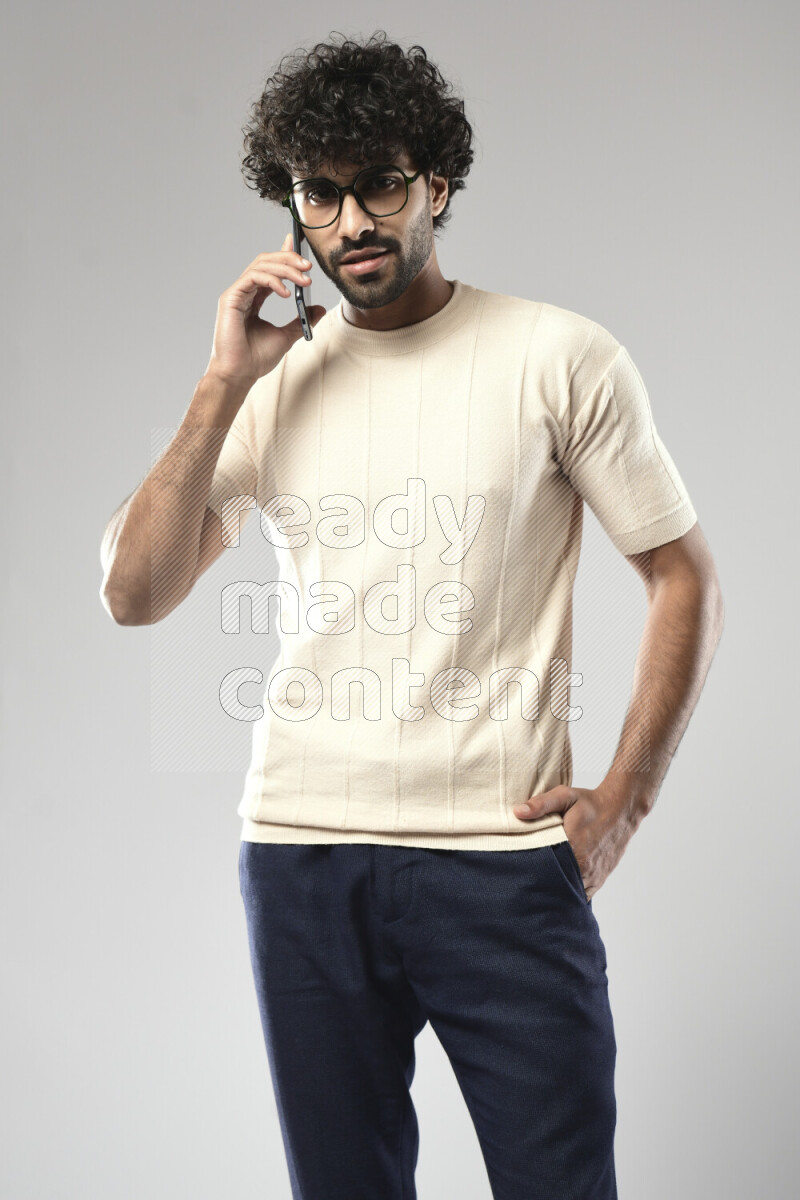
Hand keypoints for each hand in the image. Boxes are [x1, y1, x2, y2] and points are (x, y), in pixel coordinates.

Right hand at [204, 232, 326, 387]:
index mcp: (255, 297)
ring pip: (261, 266)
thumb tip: (319, 308)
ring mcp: (237, 293)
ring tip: (304, 279)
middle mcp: (245, 292)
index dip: (283, 253)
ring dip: (285, 269)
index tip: (297, 244)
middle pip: (266, 262)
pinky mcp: (231, 298)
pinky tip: (286, 292)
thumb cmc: (256, 358)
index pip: (270, 268)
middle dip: (288, 259)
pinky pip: (253, 278)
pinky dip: (272, 280)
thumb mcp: (287, 335)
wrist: (240, 374)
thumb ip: (301, 320)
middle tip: (308, 266)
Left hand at [513, 784, 635, 899]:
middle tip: (526, 882)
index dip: (530, 873)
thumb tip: (517, 812)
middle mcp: (584, 866)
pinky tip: (559, 889)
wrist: (621, 810)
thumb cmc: (591, 803)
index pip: (544, 869)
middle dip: (541, 886)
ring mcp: (593, 876)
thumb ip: (541, 804)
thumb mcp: (565, 796)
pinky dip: (570, 894)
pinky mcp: (599, 879)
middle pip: (556, 885)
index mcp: (573, 847)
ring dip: (556, 892)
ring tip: (540, 888)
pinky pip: (582, 895)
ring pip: (569, 894)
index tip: (520, 872)